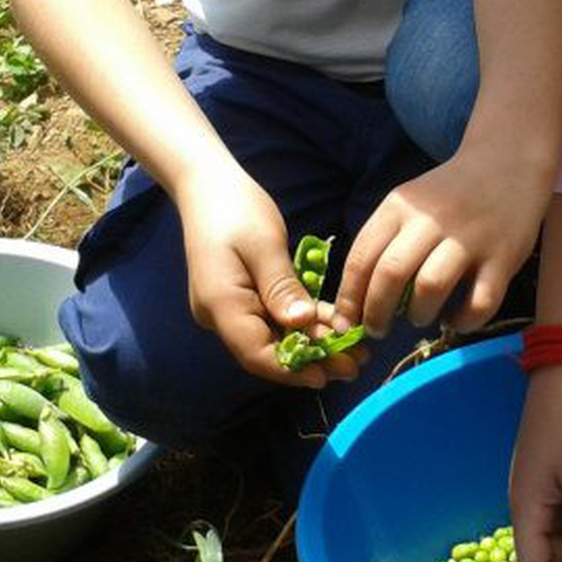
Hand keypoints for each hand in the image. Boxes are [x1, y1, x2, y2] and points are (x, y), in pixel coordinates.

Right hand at [176, 168, 358, 388]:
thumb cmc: (235, 208)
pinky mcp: (242, 298)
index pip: (255, 352)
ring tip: (354, 351)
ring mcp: (230, 308)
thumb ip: (282, 287)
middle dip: (311, 361)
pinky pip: (273, 318)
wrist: (207, 185)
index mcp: (221, 304)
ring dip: (312, 344)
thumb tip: (302, 325)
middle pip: (267, 350)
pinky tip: (334, 326)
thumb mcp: (265, 244)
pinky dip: (302, 323)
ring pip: (274, 336)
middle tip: (354, 365)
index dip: (291, 369)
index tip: (326, 375)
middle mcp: (221, 315)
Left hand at [333, 147, 545, 336]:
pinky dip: (463, 321)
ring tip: (419, 317)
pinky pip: (480, 302)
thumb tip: (357, 302)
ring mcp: (470, 238)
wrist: (506, 163)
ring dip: (418, 314)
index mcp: (399, 206)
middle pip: (390, 273)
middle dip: (376, 313)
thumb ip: (384, 242)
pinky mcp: (504, 257)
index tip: (346, 324)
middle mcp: (431, 220)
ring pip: (431, 287)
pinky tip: (456, 318)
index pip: (361, 258)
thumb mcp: (408, 203)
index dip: (349, 298)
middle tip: (377, 331)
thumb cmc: (448, 194)